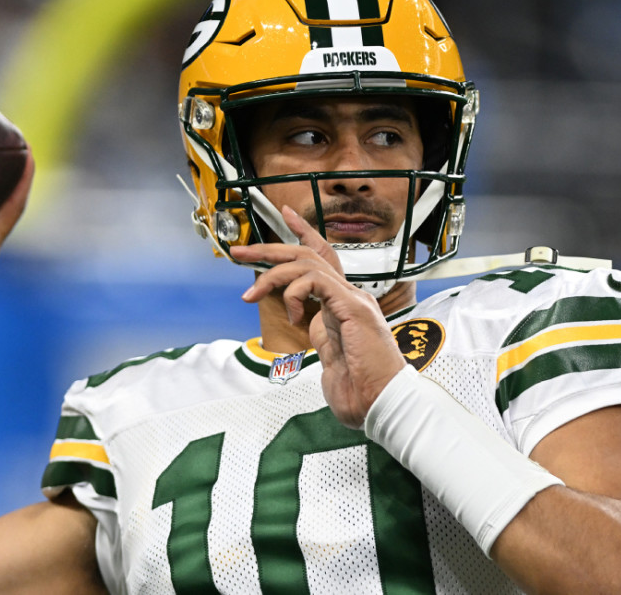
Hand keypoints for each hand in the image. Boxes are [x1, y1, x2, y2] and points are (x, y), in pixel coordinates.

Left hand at [235, 206, 405, 428]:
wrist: (381, 404)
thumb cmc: (360, 391)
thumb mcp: (332, 359)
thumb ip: (322, 340)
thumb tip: (311, 332)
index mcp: (344, 306)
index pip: (324, 259)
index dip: (304, 234)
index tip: (284, 215)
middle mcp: (350, 296)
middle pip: (309, 254)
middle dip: (269, 249)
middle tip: (239, 251)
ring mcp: (353, 299)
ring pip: (307, 263)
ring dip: (272, 274)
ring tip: (250, 294)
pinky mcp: (352, 306)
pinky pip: (315, 281)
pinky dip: (295, 293)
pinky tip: (293, 316)